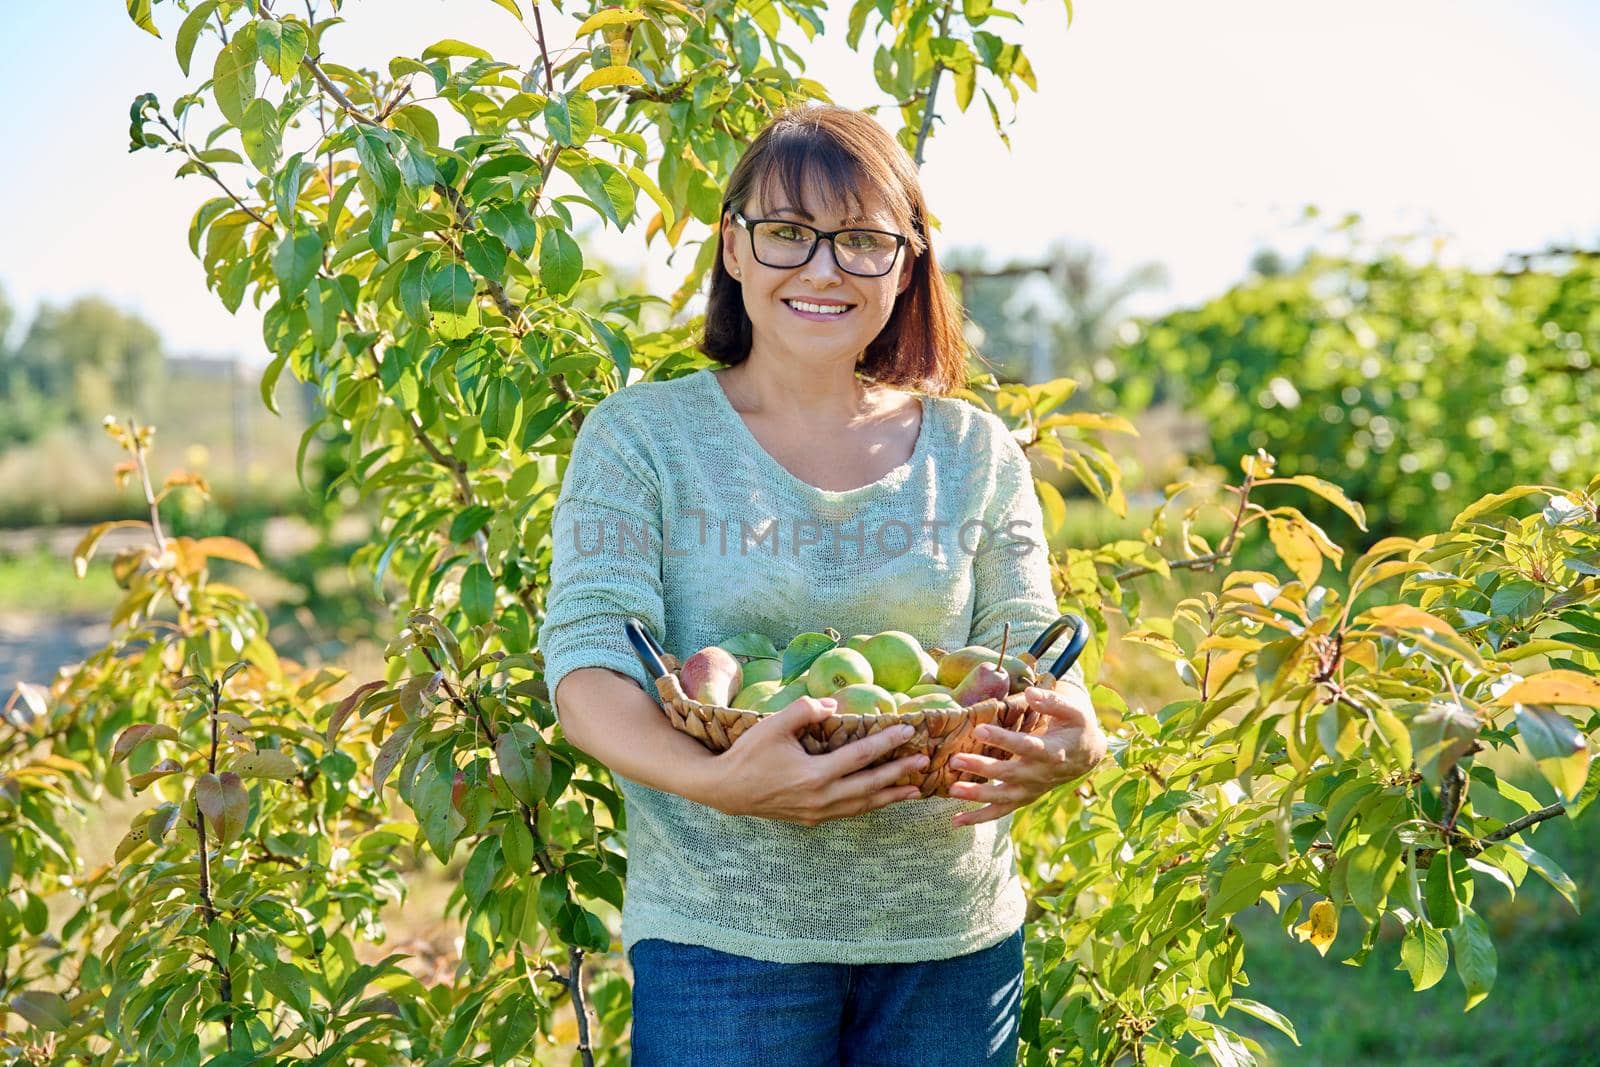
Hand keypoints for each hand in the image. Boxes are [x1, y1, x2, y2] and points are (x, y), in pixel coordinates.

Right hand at [708, 696, 928, 826]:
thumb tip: (834, 706)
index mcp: (815, 774)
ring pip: (863, 805)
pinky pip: (849, 812)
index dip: (887, 742)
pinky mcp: (812, 819)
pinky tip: (880, 799)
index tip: (908, 731)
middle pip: (871, 786)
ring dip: (890, 796)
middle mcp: (821, 798)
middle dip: (900, 773)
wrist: (725, 789)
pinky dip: (869, 805)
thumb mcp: (774, 725)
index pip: (861, 756)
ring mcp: (817, 812)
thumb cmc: (749, 754)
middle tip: (924, 761)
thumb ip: (805, 710)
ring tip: (914, 789)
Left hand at [947, 684, 1106, 827]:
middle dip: (982, 768)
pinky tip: (956, 820)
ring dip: (977, 795)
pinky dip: (979, 817)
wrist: (1086, 755)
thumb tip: (1030, 692)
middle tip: (956, 760)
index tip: (979, 730)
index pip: (1025, 746)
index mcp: (1052, 751)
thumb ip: (1052, 701)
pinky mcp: (1024, 797)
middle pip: (1008, 774)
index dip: (1003, 740)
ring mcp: (1031, 789)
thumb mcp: (1073, 710)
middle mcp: (1040, 774)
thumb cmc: (1076, 728)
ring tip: (952, 789)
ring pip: (1003, 797)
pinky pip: (1001, 811)